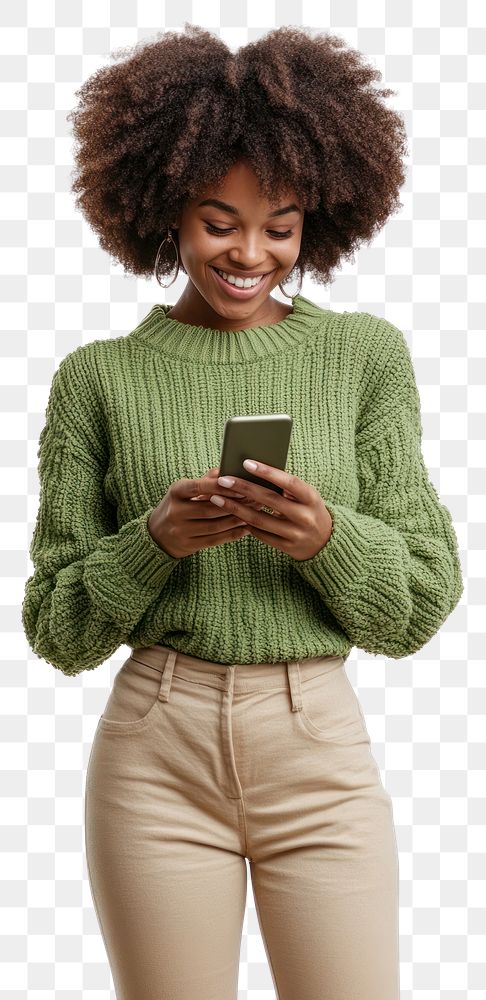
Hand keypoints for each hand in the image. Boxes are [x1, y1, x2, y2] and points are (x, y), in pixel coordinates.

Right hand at [148, 468, 258, 558]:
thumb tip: (225, 470)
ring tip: (254, 512)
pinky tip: (247, 528)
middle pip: (210, 508)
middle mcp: (175, 512)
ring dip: (237, 519)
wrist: (156, 535)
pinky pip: (215, 540)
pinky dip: (233, 534)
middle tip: (255, 498)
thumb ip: (205, 480)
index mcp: (175, 492)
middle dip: (235, 503)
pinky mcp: (188, 545)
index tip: (240, 483)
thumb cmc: (177, 506)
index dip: (220, 486)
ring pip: (215, 525)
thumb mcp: (184, 491)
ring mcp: (181, 531)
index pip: (198, 487)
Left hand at [207, 459, 333, 560]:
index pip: (288, 482)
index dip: (268, 472)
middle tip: (222, 480)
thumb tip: (253, 470)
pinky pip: (260, 534)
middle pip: (269, 500)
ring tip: (217, 499)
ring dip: (235, 508)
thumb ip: (285, 485)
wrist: (325, 541)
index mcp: (311, 498)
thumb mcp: (305, 496)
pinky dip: (244, 524)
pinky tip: (230, 515)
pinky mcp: (287, 547)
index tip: (246, 462)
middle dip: (243, 488)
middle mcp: (305, 516)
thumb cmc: (308, 509)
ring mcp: (296, 534)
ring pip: (259, 520)